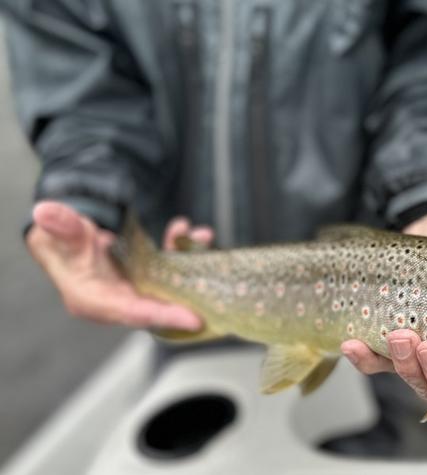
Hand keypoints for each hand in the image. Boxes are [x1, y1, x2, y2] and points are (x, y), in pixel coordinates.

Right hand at [26, 201, 212, 329]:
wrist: (66, 234)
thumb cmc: (62, 239)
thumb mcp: (62, 231)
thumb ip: (61, 225)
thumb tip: (45, 213)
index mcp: (93, 300)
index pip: (133, 313)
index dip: (163, 316)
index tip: (195, 319)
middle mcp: (117, 301)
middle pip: (159, 306)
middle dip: (189, 295)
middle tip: (216, 289)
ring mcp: (134, 290)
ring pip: (168, 284)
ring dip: (188, 263)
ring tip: (201, 237)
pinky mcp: (145, 279)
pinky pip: (168, 269)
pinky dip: (180, 251)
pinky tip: (190, 232)